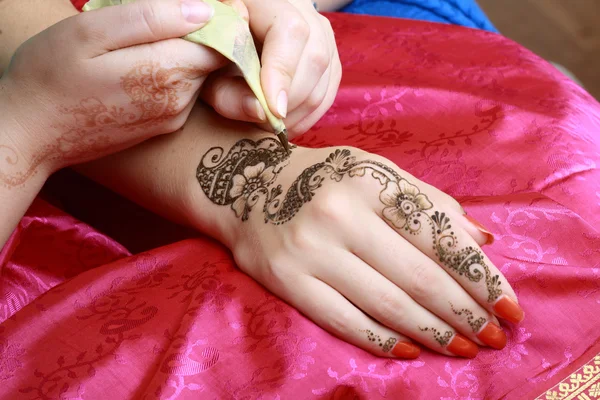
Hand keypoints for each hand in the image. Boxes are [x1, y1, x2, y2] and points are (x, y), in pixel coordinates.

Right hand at [0, 0, 223, 184]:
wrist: (31, 134)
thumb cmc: (50, 75)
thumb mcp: (90, 32)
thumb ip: (150, 19)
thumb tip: (203, 11)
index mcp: (167, 72)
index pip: (221, 42)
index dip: (223, 19)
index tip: (216, 2)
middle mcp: (178, 100)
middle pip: (212, 58)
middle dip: (203, 33)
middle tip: (168, 14)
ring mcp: (172, 117)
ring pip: (197, 74)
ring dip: (185, 51)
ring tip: (146, 38)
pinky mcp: (162, 126)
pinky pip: (182, 91)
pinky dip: (174, 71)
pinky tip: (143, 61)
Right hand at [191, 135, 523, 357]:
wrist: (248, 187)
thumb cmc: (326, 179)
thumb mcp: (376, 171)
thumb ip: (429, 200)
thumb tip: (483, 241)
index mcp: (369, 180)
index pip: (438, 234)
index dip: (479, 275)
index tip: (509, 306)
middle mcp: (339, 214)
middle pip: (417, 275)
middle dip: (464, 312)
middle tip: (493, 336)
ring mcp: (310, 250)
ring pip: (385, 303)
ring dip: (432, 331)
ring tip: (463, 347)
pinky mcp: (287, 280)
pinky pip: (343, 319)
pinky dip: (381, 340)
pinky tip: (411, 350)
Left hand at [200, 0, 340, 136]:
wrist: (225, 39)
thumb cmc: (209, 51)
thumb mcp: (206, 69)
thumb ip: (226, 91)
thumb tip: (262, 112)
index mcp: (267, 0)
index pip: (289, 30)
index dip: (283, 71)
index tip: (273, 109)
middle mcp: (302, 9)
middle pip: (315, 56)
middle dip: (292, 100)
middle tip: (264, 124)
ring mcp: (320, 32)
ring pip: (326, 76)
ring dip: (300, 112)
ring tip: (270, 125)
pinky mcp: (328, 55)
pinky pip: (329, 89)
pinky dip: (309, 115)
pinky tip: (285, 124)